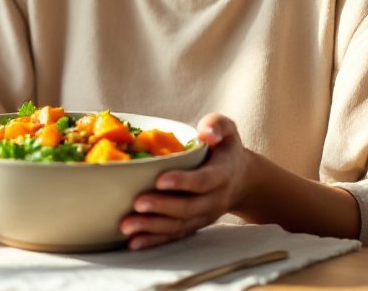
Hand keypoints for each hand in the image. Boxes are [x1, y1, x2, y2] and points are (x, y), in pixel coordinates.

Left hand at [120, 113, 248, 249]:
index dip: (183, 182)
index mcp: (222, 174)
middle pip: (188, 207)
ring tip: (127, 226)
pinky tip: (134, 242)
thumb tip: (206, 133)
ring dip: (152, 227)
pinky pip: (175, 235)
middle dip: (162, 207)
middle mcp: (215, 199)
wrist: (240, 178)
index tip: (160, 180)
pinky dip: (154, 240)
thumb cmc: (225, 148)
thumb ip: (217, 124)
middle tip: (137, 204)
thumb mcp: (227, 129)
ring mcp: (204, 215)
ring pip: (179, 225)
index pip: (204, 181)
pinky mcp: (194, 225)